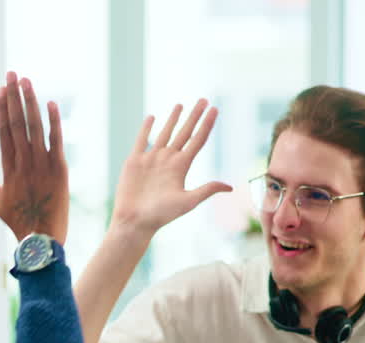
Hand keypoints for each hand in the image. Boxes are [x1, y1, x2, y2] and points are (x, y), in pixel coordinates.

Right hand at [0, 71, 68, 242]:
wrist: (41, 241)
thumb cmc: (20, 224)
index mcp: (8, 169)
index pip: (3, 132)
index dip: (2, 109)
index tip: (1, 90)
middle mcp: (23, 164)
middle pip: (16, 124)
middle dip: (14, 97)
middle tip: (12, 74)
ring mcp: (41, 166)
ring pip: (34, 128)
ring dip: (30, 103)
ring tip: (26, 81)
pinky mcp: (59, 171)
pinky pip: (56, 141)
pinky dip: (53, 122)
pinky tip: (50, 103)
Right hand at [110, 99, 231, 237]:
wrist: (135, 221)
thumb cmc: (161, 215)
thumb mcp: (188, 201)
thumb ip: (207, 190)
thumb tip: (230, 186)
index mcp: (181, 167)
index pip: (197, 140)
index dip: (206, 124)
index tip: (215, 109)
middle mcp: (168, 160)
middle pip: (185, 132)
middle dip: (194, 116)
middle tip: (203, 100)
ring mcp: (151, 159)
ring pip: (165, 133)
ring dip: (173, 119)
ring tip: (180, 105)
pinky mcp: (135, 162)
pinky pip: (142, 140)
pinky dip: (146, 129)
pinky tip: (152, 117)